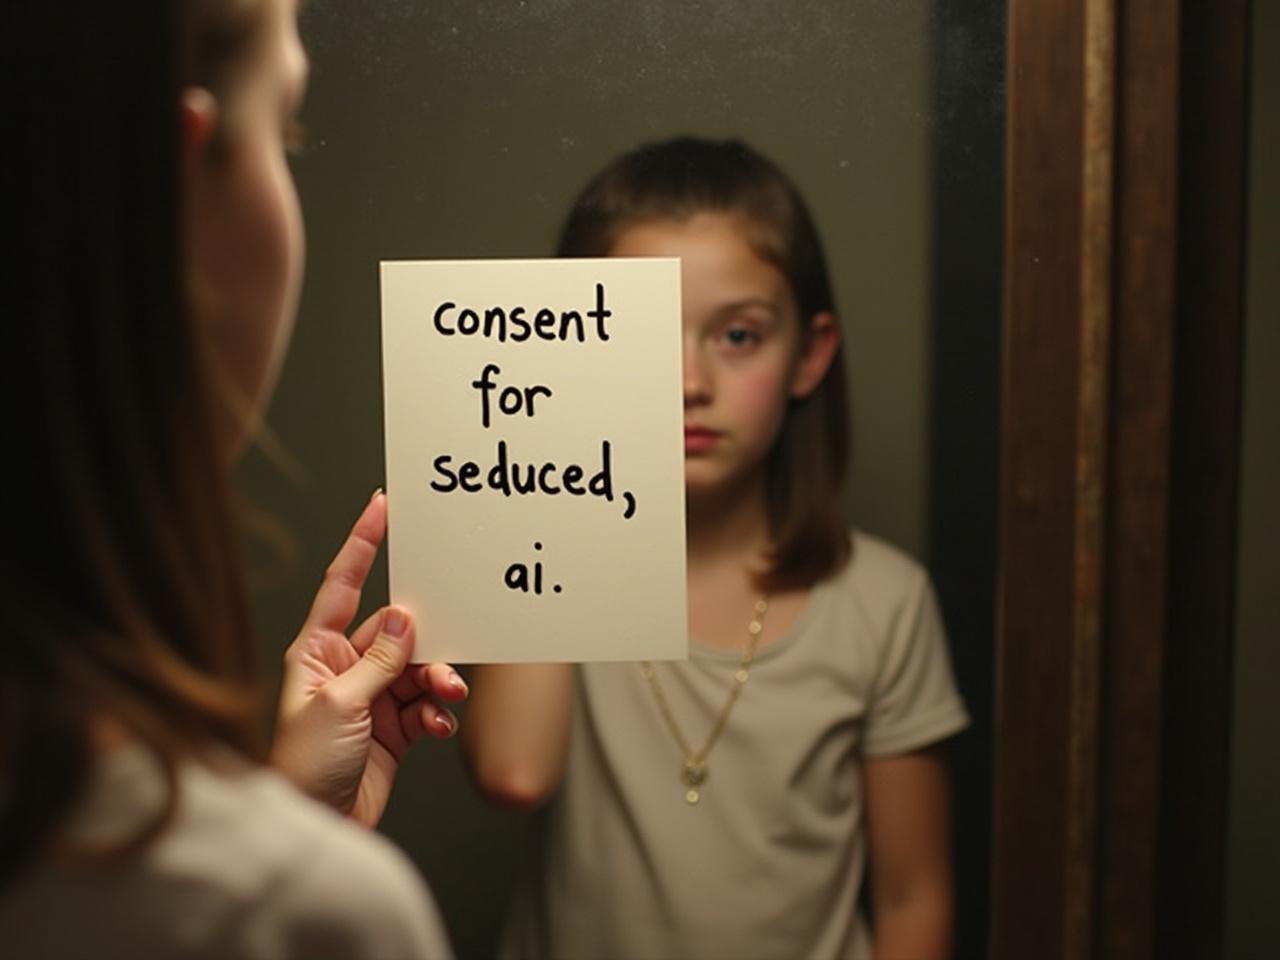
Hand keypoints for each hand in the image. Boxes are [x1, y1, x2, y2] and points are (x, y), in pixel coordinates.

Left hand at [269, 491, 467, 826]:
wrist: (316, 827)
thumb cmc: (303, 768)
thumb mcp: (340, 705)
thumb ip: (377, 661)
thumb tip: (403, 619)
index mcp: (316, 651)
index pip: (342, 585)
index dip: (362, 543)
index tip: (381, 507)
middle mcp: (343, 668)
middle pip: (395, 632)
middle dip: (424, 640)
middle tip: (444, 645)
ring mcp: (370, 698)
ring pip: (417, 668)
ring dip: (436, 679)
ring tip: (444, 695)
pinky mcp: (392, 728)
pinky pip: (425, 704)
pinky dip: (437, 711)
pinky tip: (437, 724)